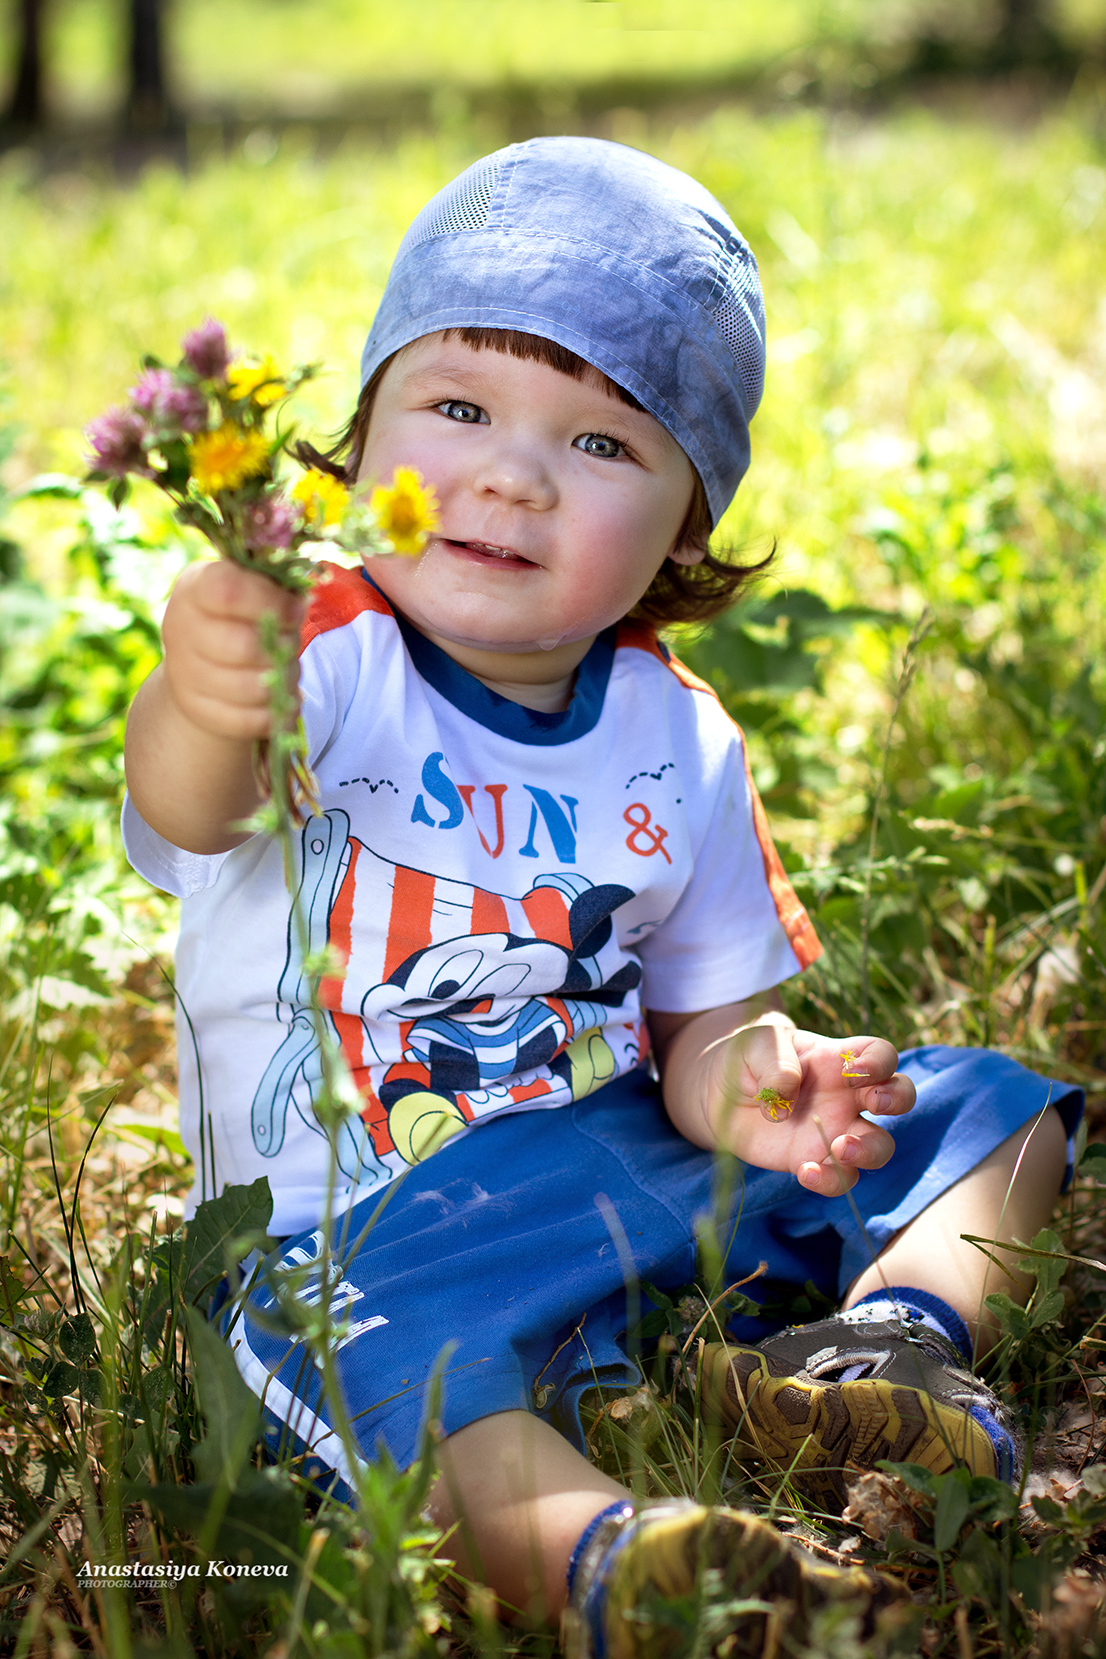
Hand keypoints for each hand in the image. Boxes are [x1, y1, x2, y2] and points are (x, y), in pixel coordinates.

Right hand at [161, 559, 304, 740]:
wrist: (201, 663)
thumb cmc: (239, 616)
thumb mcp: (252, 589)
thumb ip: (274, 589)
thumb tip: (297, 605)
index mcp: (195, 588)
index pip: (230, 591)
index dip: (272, 602)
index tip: (295, 611)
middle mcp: (181, 629)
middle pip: (244, 645)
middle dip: (283, 646)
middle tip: (290, 644)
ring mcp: (185, 674)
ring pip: (252, 687)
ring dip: (284, 680)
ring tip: (286, 670)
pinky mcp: (199, 711)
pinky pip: (250, 720)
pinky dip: (276, 712)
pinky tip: (280, 699)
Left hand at [709, 1023, 915, 1195]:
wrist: (717, 1095)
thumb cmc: (744, 1060)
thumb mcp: (753, 1045)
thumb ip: (775, 1062)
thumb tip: (788, 1096)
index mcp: (837, 1058)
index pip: (882, 1054)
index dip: (880, 1062)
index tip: (852, 1072)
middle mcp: (846, 1095)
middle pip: (900, 1096)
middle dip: (898, 1099)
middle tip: (873, 1103)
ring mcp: (836, 1130)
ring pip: (880, 1146)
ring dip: (870, 1150)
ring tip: (840, 1148)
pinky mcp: (816, 1160)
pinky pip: (842, 1178)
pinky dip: (831, 1180)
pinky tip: (805, 1172)